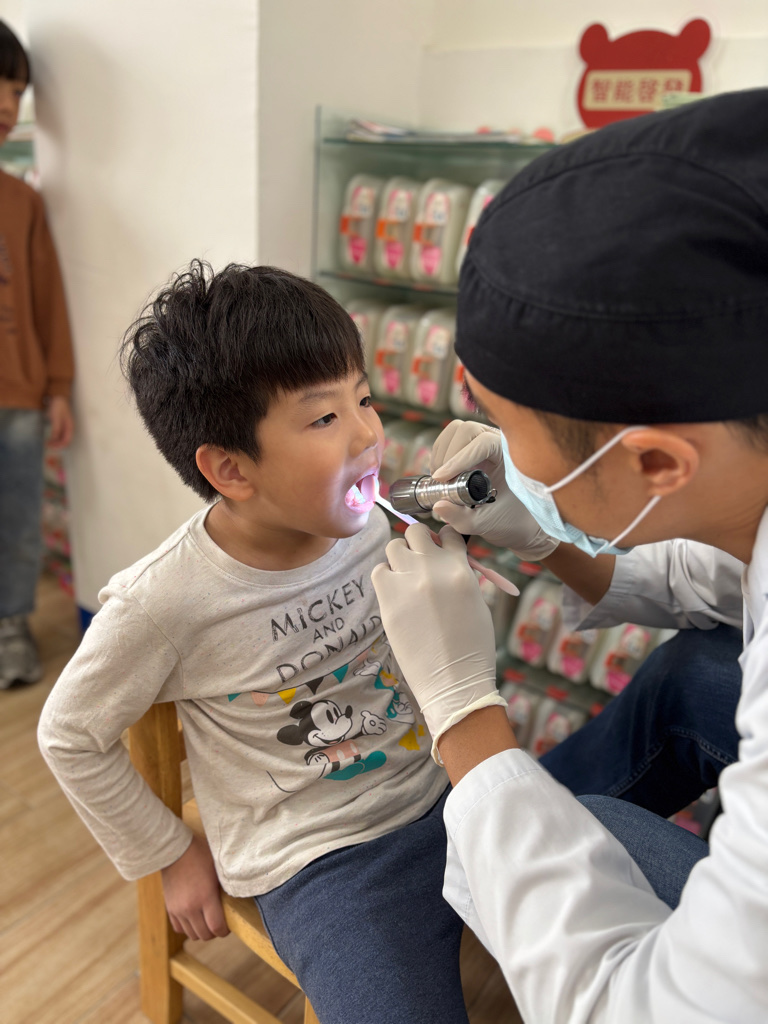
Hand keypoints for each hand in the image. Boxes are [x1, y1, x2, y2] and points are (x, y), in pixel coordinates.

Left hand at [46, 396, 73, 448]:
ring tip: (47, 443)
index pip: (66, 441)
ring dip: (55, 442)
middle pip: (64, 441)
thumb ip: (56, 429)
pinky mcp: (60, 424)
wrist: (58, 397)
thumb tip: (54, 439)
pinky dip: (54, 437)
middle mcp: (68, 428)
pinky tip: (49, 438)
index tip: (51, 447)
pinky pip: (58, 434)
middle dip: (57, 445)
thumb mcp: (56, 418)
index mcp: (70, 427)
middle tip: (48, 446)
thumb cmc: (58, 407)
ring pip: (61, 438)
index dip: (59, 446)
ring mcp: (65, 426)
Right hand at [161, 834, 229, 940]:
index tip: (228, 924)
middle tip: (219, 921)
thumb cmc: (200, 855)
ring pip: (192, 934)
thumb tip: (237, 899)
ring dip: (201, 930)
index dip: (225, 930)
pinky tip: (194, 918)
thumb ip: (226, 886)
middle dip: (214, 932)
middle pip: (205, 935)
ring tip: (207, 920)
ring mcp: (178, 910)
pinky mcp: (169, 908)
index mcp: (205, 897)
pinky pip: (179, 928)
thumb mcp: (219, 868)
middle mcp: (190, 908)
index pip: (217, 928)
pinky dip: (188, 927)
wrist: (175, 850)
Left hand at [372, 524, 505, 758]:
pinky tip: (394, 593)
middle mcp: (433, 568)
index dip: (441, 539)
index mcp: (461, 569)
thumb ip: (460, 575)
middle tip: (418, 560)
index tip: (438, 548)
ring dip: (399, 557)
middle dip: (417, 542)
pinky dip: (385, 577)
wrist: (454, 681)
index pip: (448, 534)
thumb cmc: (472, 647)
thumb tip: (444, 561)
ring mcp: (408, 582)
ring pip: (394, 546)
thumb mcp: (477, 602)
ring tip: (405, 578)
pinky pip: (378, 571)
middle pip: (416, 532)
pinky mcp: (388, 599)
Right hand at [429, 419, 558, 559]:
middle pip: (466, 430)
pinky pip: (450, 440)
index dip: (459, 458)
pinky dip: (440, 454)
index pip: (483, 442)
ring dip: (441, 453)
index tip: (442, 479)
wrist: (521, 523)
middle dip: (448, 454)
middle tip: (441, 481)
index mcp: (510, 456)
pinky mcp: (472, 448)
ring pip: (455, 431)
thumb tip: (438, 505)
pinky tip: (442, 476)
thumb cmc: (513, 520)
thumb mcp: (487, 523)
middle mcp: (498, 442)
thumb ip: (462, 518)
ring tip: (440, 479)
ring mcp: (484, 442)